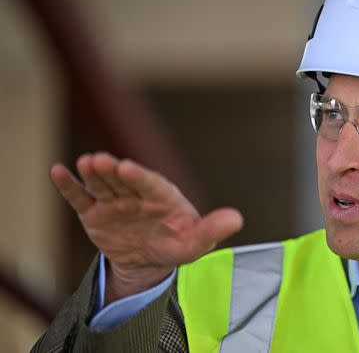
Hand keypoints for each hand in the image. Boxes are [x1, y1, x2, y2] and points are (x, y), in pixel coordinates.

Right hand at [50, 152, 242, 303]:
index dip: (138, 176)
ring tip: (82, 163)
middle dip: (112, 171)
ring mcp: (115, 202)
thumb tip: (238, 218)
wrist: (149, 261)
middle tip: (99, 160)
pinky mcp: (95, 213)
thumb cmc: (176, 244)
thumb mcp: (195, 243)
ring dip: (92, 173)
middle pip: (123, 180)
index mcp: (163, 196)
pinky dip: (69, 185)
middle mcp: (137, 194)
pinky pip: (80, 198)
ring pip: (102, 185)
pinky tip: (57, 171)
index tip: (126, 167)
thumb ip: (212, 230)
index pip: (150, 183)